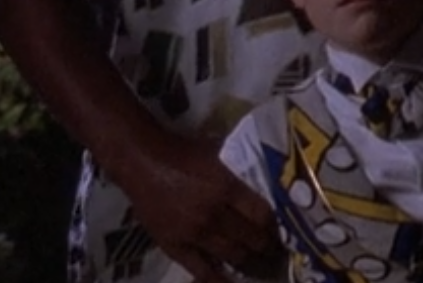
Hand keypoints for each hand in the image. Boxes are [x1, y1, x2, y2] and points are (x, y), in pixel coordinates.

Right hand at [112, 129, 282, 282]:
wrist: (141, 162)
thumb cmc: (182, 152)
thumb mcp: (218, 153)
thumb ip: (239, 171)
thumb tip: (263, 180)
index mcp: (226, 187)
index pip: (262, 214)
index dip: (274, 225)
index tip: (281, 230)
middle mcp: (214, 213)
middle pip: (251, 237)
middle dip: (267, 247)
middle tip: (275, 251)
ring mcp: (194, 233)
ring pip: (231, 254)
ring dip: (249, 261)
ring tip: (259, 264)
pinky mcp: (174, 245)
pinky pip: (200, 269)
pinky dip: (218, 278)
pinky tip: (230, 281)